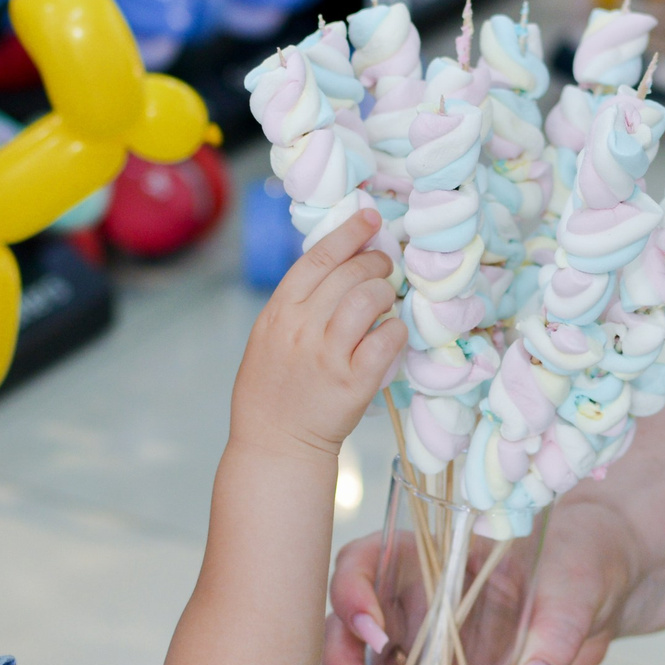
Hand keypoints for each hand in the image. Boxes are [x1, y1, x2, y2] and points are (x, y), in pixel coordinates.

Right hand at [232, 213, 402, 464]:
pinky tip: (391, 335)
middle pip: (349, 273)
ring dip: (386, 293)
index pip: (318, 257)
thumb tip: (334, 265)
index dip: (348, 233)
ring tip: (387, 301)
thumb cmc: (272, 391)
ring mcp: (328, 356)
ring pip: (369, 299)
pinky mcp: (354, 382)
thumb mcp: (268, 338)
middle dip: (375, 263)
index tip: (369, 218)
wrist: (275, 445)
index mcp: (278, 312)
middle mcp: (301, 328)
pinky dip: (395, 331)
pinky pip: (387, 339)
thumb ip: (296, 304)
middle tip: (385, 268)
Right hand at [318, 492, 643, 664]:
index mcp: (429, 556)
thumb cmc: (575, 569)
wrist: (592, 598)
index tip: (376, 634)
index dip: (354, 593)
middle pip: (344, 624)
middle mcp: (405, 597)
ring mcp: (409, 642)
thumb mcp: (573, 592)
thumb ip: (555, 635)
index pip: (365, 561)